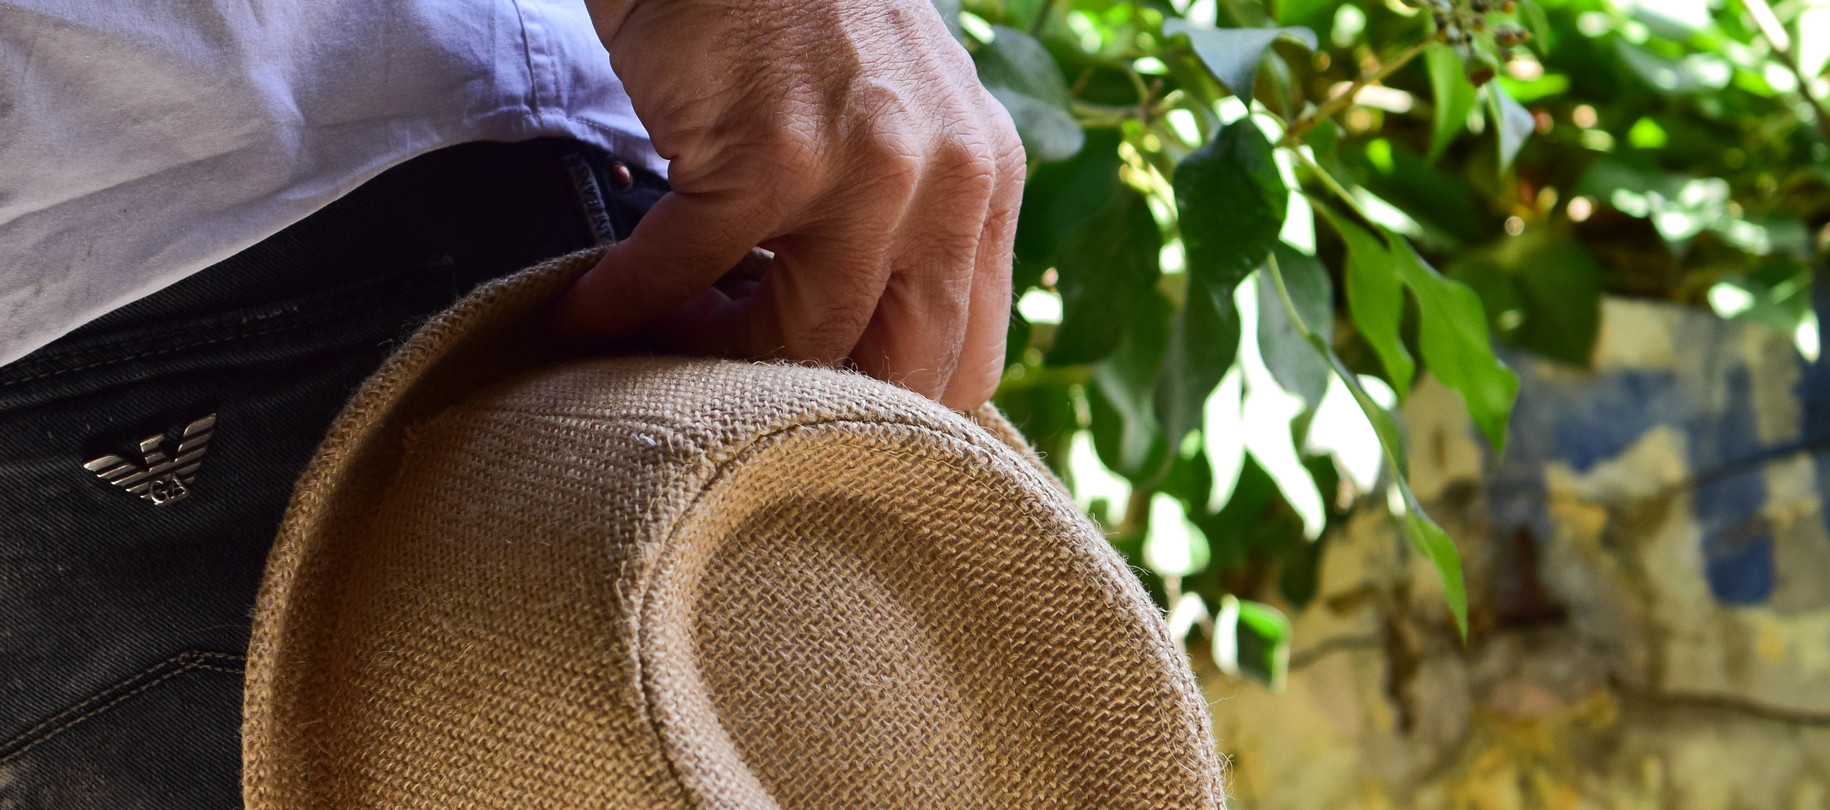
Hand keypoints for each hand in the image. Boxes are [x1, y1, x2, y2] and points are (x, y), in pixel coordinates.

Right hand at [559, 0, 1024, 409]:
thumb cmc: (800, 25)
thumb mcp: (904, 121)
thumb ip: (910, 224)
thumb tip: (864, 352)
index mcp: (984, 183)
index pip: (968, 359)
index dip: (889, 415)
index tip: (819, 423)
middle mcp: (944, 181)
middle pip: (892, 371)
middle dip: (810, 409)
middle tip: (738, 403)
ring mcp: (864, 169)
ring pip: (797, 341)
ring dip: (712, 362)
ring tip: (659, 347)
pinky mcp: (769, 154)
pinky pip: (687, 273)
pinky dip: (624, 304)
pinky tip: (586, 312)